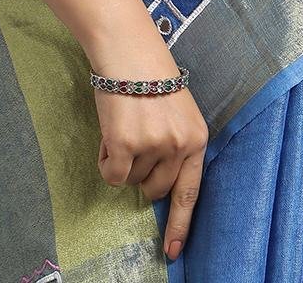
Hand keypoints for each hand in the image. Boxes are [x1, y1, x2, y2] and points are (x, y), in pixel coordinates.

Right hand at [92, 66, 208, 262]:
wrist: (128, 50)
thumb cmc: (149, 78)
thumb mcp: (177, 112)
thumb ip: (175, 146)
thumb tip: (160, 186)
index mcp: (196, 138)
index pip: (190, 192)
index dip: (180, 225)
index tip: (173, 251)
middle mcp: (179, 145)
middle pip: (156, 190)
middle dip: (142, 175)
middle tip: (136, 141)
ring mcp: (154, 146)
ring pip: (131, 181)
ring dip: (124, 160)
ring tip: (125, 124)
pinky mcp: (126, 144)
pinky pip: (111, 175)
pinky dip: (106, 160)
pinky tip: (111, 133)